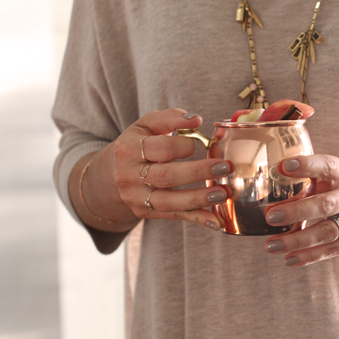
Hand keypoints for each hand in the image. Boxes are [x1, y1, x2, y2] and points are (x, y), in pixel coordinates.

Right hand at [110, 108, 233, 228]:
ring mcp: (136, 197)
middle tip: (225, 167)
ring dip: (199, 199)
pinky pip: (174, 216)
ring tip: (224, 193)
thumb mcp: (147, 125)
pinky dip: (197, 219)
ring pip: (169, 201)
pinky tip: (216, 221)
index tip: (201, 142)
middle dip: (198, 172)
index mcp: (129, 149)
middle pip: (166, 176)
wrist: (113, 173)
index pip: (161, 148)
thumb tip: (196, 120)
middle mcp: (128, 176)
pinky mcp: (146, 212)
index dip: (184, 145)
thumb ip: (171, 118)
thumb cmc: (139, 144)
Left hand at [263, 155, 338, 266]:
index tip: (283, 166)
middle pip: (325, 205)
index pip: (328, 166)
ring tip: (270, 245)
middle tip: (270, 216)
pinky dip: (309, 256)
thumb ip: (318, 182)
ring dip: (297, 240)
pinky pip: (333, 250)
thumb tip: (277, 193)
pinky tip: (289, 259)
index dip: (307, 166)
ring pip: (326, 232)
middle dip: (296, 211)